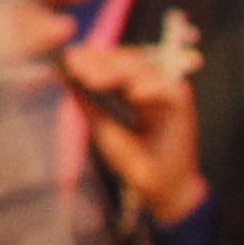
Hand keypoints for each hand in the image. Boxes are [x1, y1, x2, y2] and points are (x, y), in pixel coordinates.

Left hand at [61, 39, 208, 227]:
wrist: (157, 187)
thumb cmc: (131, 158)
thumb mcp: (102, 124)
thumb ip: (85, 99)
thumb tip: (61, 71)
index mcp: (133, 86)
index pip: (113, 61)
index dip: (92, 56)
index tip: (68, 57)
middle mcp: (151, 84)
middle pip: (127, 59)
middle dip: (100, 61)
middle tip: (76, 65)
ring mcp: (167, 91)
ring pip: (144, 68)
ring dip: (118, 71)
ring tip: (94, 80)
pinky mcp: (183, 104)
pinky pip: (169, 88)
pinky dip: (152, 89)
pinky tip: (133, 94)